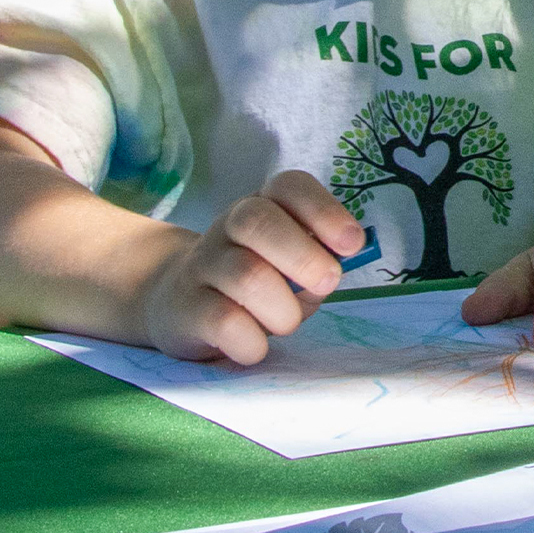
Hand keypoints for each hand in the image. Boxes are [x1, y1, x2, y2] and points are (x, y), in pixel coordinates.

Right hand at [138, 171, 363, 363]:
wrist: (180, 302)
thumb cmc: (259, 284)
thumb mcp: (294, 266)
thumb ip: (320, 261)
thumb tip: (337, 266)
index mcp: (263, 207)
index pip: (288, 187)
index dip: (324, 211)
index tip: (352, 245)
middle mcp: (228, 227)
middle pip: (258, 221)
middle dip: (304, 257)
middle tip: (326, 285)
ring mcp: (203, 265)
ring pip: (247, 276)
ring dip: (283, 310)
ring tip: (285, 323)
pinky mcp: (187, 307)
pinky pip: (224, 322)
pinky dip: (253, 342)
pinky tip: (255, 345)